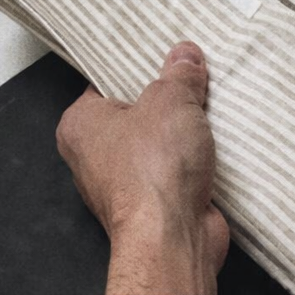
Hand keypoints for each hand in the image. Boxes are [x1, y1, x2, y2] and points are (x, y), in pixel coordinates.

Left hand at [56, 42, 228, 294]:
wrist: (172, 240)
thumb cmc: (153, 170)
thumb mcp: (171, 100)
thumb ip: (179, 74)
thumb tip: (185, 56)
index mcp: (80, 126)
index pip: (105, 83)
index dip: (137, 67)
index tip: (162, 53)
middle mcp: (93, 159)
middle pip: (134, 115)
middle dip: (164, 101)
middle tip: (192, 77)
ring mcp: (123, 188)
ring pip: (156, 146)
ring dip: (183, 134)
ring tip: (208, 108)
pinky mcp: (152, 209)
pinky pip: (174, 174)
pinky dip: (192, 164)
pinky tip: (213, 146)